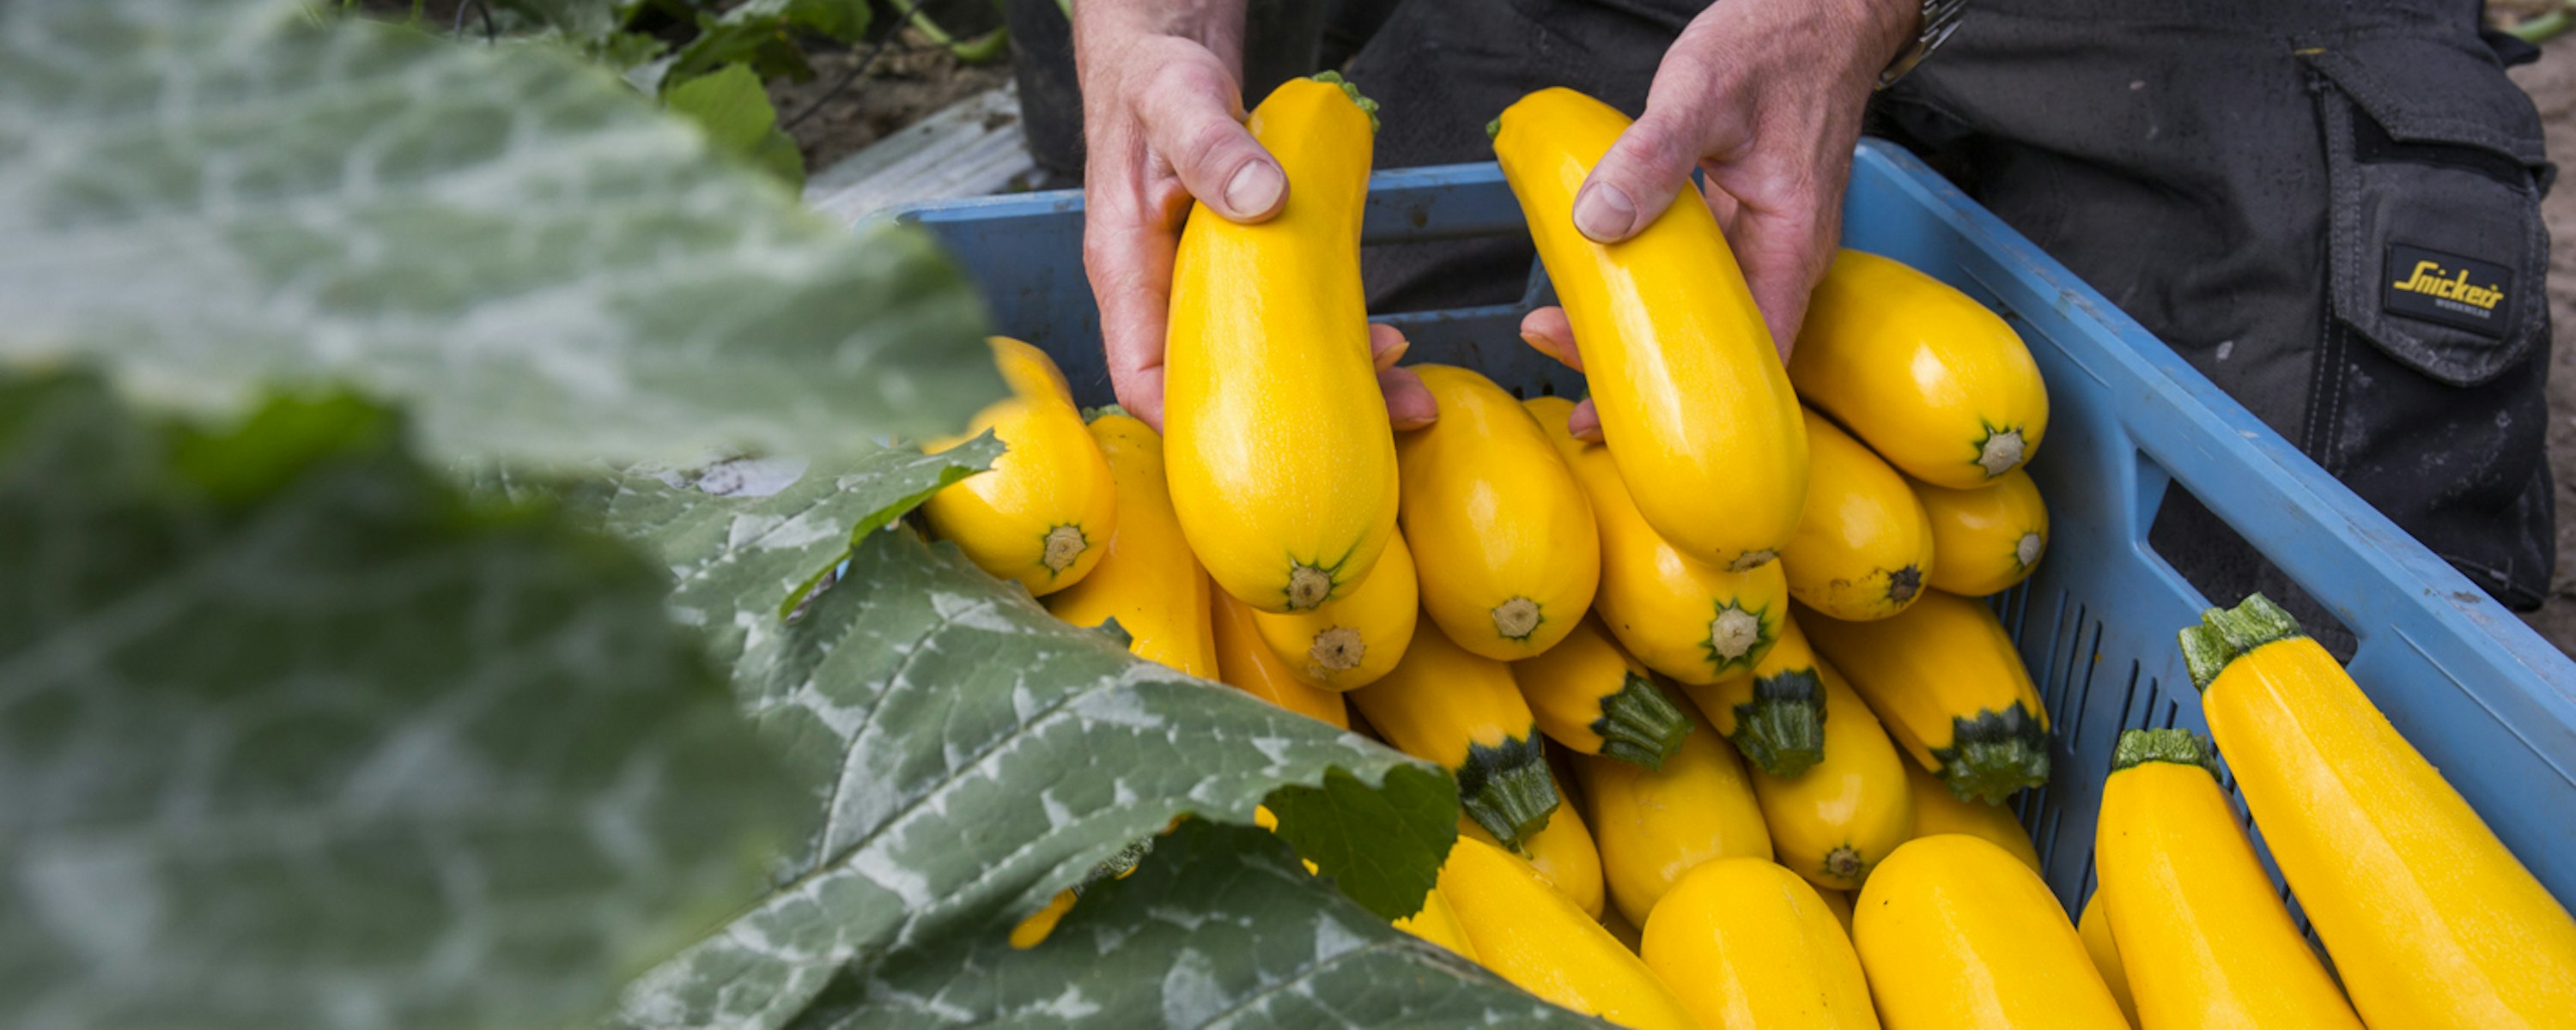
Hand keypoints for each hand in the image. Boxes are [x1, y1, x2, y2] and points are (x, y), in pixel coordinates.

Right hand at [1076, 0, 1433, 431]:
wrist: (1168, 57)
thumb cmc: (1157, 78)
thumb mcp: (1177, 101)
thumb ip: (1210, 146)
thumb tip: (1261, 198)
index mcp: (1127, 270)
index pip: (1141, 376)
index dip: (1187, 424)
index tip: (1256, 447)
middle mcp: (1166, 295)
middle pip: (1218, 387)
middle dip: (1295, 420)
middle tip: (1385, 420)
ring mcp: (1211, 289)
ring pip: (1267, 363)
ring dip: (1336, 384)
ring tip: (1407, 395)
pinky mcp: (1251, 274)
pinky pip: (1292, 322)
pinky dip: (1339, 338)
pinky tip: (1387, 342)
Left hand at [1518, 0, 1917, 440]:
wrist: (1819, 6)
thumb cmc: (1777, 40)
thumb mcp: (1703, 90)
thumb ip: (1653, 155)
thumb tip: (1599, 222)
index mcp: (1791, 245)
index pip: (1751, 355)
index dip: (1692, 402)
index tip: (1623, 422)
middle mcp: (1784, 256)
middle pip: (1720, 348)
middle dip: (1648, 380)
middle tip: (1575, 404)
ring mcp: (1763, 240)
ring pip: (1703, 314)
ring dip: (1642, 338)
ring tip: (1570, 348)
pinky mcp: (1740, 221)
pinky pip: (1695, 276)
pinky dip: (1649, 293)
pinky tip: (1603, 294)